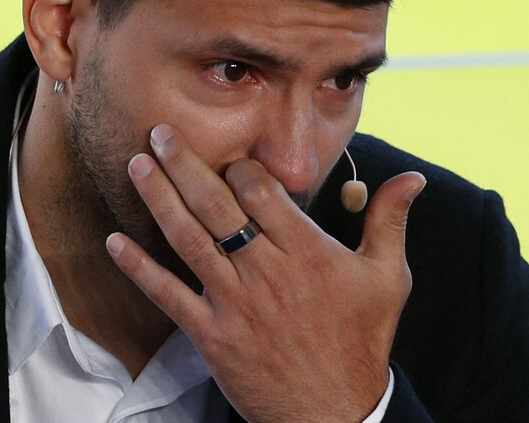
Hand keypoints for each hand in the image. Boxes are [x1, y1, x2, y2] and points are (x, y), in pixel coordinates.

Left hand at [106, 124, 425, 421]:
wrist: (334, 411)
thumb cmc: (361, 342)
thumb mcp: (388, 279)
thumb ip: (390, 223)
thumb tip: (412, 178)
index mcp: (307, 251)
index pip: (262, 192)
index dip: (240, 167)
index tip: (229, 156)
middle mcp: (265, 270)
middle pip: (217, 204)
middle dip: (185, 164)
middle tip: (160, 133)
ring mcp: (234, 302)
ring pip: (189, 238)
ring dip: (159, 199)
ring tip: (138, 166)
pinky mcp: (211, 335)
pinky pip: (168, 295)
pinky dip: (139, 267)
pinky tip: (115, 242)